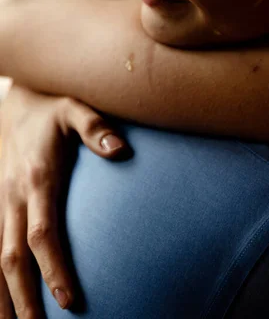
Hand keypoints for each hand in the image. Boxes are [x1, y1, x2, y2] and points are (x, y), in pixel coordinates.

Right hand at [0, 84, 127, 318]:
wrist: (16, 104)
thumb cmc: (52, 109)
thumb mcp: (75, 109)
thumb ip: (96, 128)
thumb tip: (121, 150)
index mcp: (37, 178)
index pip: (42, 233)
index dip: (53, 268)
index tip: (69, 300)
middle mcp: (13, 195)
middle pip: (11, 257)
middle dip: (23, 297)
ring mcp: (1, 201)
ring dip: (3, 294)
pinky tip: (2, 297)